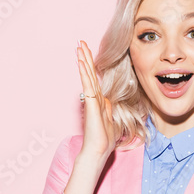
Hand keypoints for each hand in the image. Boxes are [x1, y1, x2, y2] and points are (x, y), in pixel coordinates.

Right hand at [64, 41, 117, 193]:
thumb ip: (112, 110)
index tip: (90, 53)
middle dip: (86, 58)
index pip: (96, 79)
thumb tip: (113, 103)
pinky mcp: (91, 105)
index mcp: (101, 101)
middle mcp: (95, 98)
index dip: (93, 66)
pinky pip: (88, 85)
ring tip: (79, 47)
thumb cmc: (106, 140)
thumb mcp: (114, 121)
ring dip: (84, 61)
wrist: (99, 151)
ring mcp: (92, 101)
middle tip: (81, 42)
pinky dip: (84, 73)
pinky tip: (81, 62)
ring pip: (88, 77)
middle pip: (90, 74)